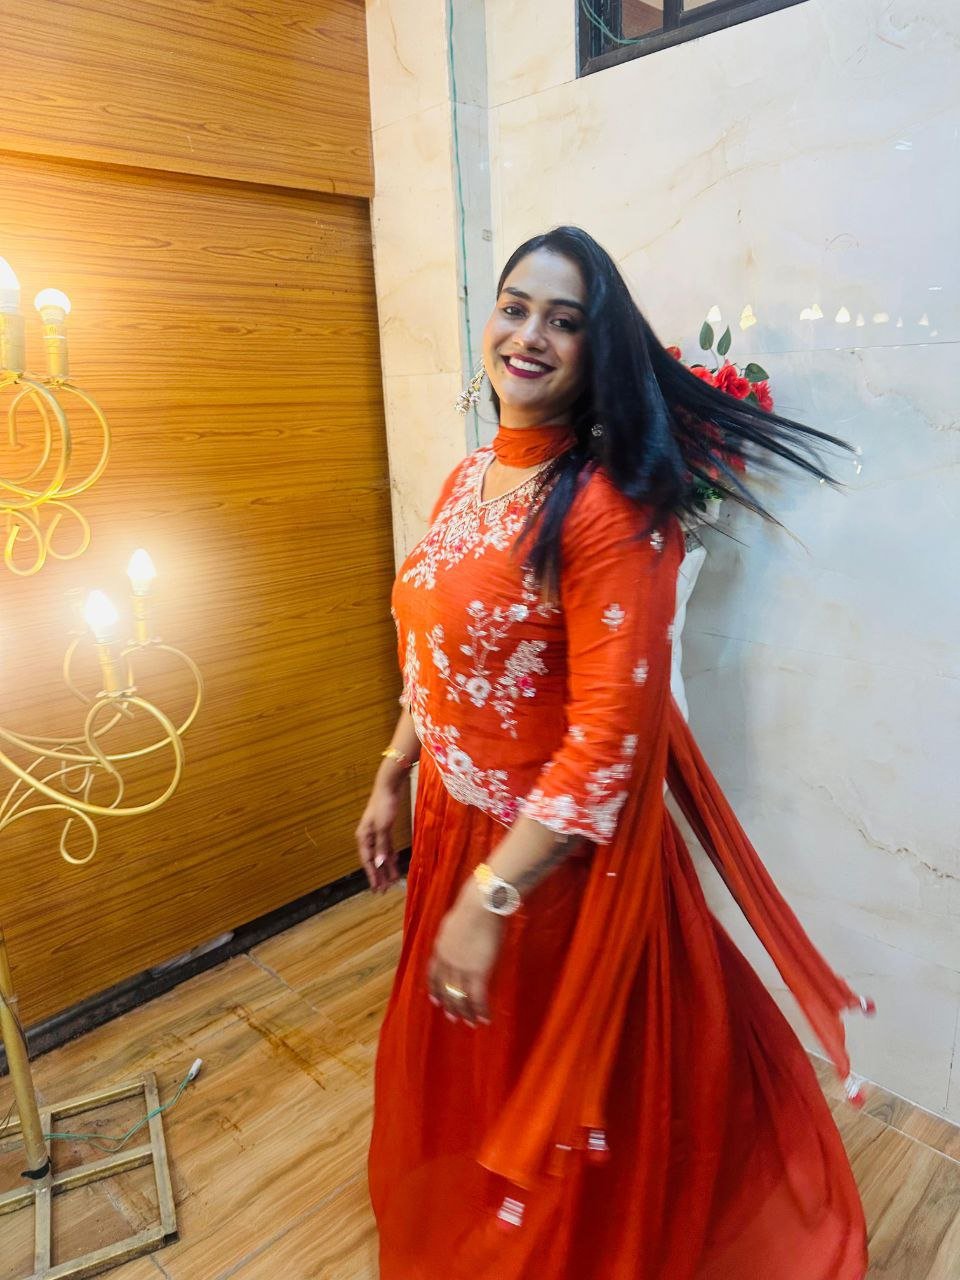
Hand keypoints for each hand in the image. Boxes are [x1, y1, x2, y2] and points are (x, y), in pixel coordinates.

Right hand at [355, 772, 404, 892]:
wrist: (389, 787)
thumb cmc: (384, 805)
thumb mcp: (383, 827)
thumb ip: (381, 846)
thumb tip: (379, 864)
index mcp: (363, 837)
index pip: (366, 861)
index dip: (372, 876)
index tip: (376, 889)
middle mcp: (367, 836)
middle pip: (373, 860)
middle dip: (379, 875)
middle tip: (383, 890)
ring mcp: (376, 832)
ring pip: (380, 854)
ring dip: (386, 867)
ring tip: (392, 880)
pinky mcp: (385, 828)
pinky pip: (386, 846)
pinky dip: (390, 855)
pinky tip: (395, 864)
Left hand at [428, 892, 503, 1026]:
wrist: (480, 906)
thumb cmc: (472, 907)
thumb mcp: (454, 923)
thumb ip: (453, 935)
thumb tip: (460, 936)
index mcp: (440, 948)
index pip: (433, 974)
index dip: (434, 989)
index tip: (435, 1001)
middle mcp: (447, 961)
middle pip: (446, 988)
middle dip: (450, 1004)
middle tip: (453, 1018)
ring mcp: (461, 968)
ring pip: (461, 996)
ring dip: (466, 1011)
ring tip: (470, 1022)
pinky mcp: (478, 972)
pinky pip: (478, 997)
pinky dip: (481, 1010)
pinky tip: (485, 1018)